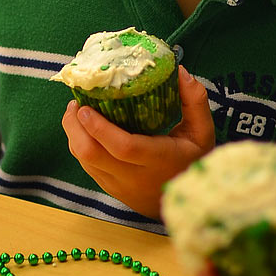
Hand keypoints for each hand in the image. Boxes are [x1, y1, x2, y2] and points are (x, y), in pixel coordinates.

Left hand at [61, 67, 214, 219]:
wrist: (185, 203)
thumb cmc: (192, 162)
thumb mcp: (202, 132)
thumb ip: (195, 101)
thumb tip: (181, 72)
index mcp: (158, 160)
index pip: (124, 147)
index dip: (100, 128)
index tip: (86, 107)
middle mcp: (134, 176)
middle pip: (92, 154)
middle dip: (75, 127)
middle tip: (75, 104)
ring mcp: (119, 185)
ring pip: (84, 161)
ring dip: (73, 135)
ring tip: (75, 112)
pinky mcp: (110, 189)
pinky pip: (87, 167)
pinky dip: (79, 145)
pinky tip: (82, 129)